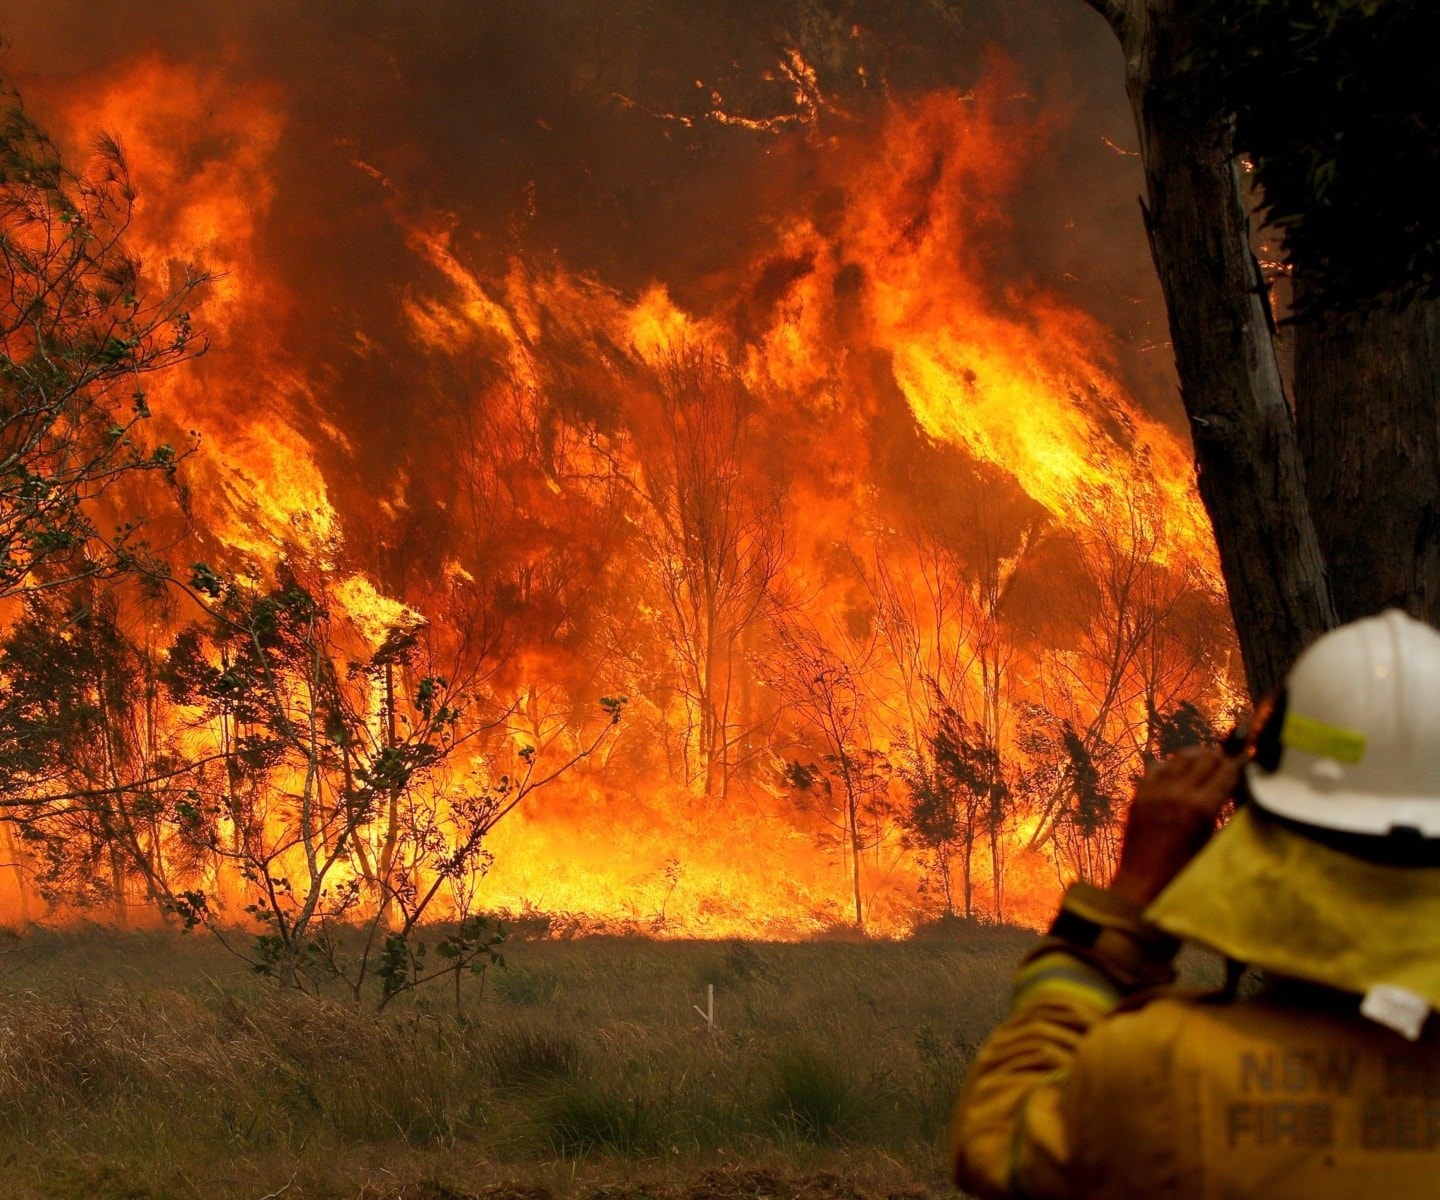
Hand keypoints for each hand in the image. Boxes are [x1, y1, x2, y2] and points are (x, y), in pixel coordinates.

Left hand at [1108, 747, 1243, 908]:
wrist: (1143, 883)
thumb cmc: (1184, 871)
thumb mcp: (1212, 843)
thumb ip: (1223, 814)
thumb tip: (1237, 791)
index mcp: (1201, 807)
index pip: (1227, 771)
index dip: (1240, 762)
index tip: (1248, 756)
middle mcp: (1177, 793)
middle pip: (1205, 759)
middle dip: (1221, 757)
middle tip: (1230, 760)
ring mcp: (1155, 791)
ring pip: (1180, 758)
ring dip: (1197, 757)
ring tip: (1207, 761)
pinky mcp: (1140, 795)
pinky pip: (1156, 767)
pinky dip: (1171, 764)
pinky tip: (1179, 770)